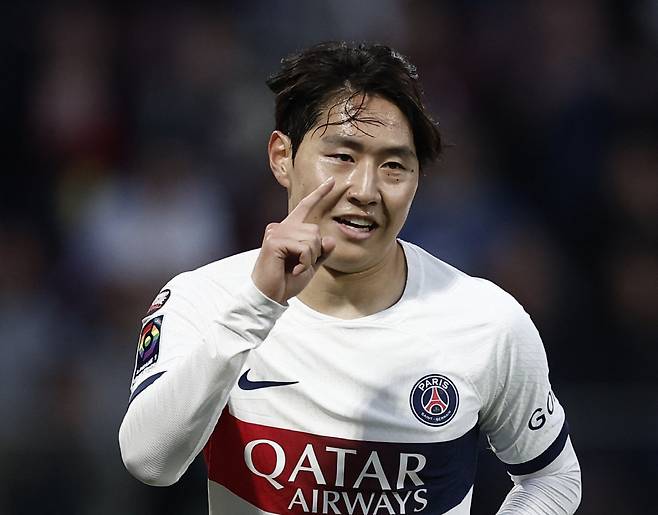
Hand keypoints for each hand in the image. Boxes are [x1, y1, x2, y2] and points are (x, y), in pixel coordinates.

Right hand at [252, 177, 335, 303]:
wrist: (270, 296)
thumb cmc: (287, 281)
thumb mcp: (310, 265)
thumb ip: (321, 252)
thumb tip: (330, 240)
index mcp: (288, 229)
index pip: (305, 207)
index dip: (319, 194)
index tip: (332, 182)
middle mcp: (280, 227)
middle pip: (315, 230)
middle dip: (315, 251)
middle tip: (300, 265)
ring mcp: (276, 232)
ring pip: (311, 239)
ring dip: (310, 258)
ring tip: (296, 268)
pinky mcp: (274, 241)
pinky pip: (304, 248)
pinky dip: (305, 262)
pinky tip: (294, 270)